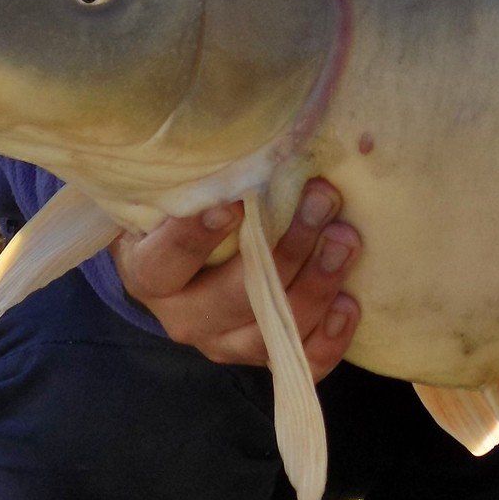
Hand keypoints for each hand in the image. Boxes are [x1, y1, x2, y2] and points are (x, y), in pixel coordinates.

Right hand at [110, 177, 360, 379]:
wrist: (177, 265)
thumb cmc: (177, 215)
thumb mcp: (170, 194)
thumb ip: (196, 175)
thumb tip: (246, 135)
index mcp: (149, 272)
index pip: (167, 260)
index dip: (198, 235)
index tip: (238, 204)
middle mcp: (183, 316)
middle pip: (234, 296)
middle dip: (287, 249)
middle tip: (323, 200)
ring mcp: (222, 343)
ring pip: (272, 332)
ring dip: (317, 285)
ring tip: (346, 240)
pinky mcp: (259, 358)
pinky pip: (299, 364)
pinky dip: (328, 339)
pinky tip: (349, 303)